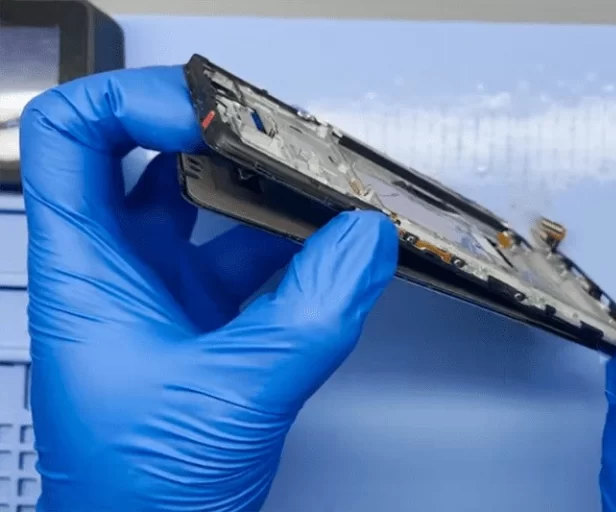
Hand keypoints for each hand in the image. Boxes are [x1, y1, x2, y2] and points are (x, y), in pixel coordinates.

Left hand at [21, 66, 397, 510]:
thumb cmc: (138, 493)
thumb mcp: (233, 393)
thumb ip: (310, 312)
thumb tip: (363, 241)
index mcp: (88, 270)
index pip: (75, 138)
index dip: (133, 102)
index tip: (206, 113)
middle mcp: (120, 272)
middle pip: (148, 159)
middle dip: (216, 136)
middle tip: (277, 136)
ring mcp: (163, 298)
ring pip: (205, 210)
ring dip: (260, 192)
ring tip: (315, 184)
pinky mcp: (203, 327)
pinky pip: (245, 262)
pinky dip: (287, 248)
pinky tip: (327, 248)